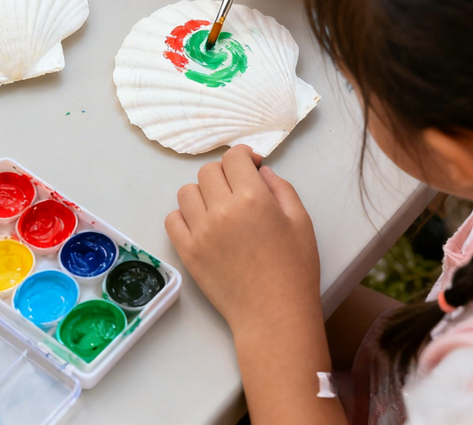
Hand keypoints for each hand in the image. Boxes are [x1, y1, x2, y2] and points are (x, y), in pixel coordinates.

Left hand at [165, 146, 321, 334]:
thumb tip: (260, 170)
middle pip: (208, 171)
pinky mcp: (187, 251)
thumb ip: (281, 189)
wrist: (275, 316)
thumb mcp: (301, 222)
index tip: (249, 164)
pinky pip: (172, 219)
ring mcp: (201, 230)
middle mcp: (222, 209)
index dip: (242, 156)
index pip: (233, 158)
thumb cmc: (294, 270)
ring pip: (187, 192)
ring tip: (218, 208)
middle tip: (237, 190)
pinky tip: (201, 225)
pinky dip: (183, 217)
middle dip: (224, 174)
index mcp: (253, 198)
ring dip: (202, 194)